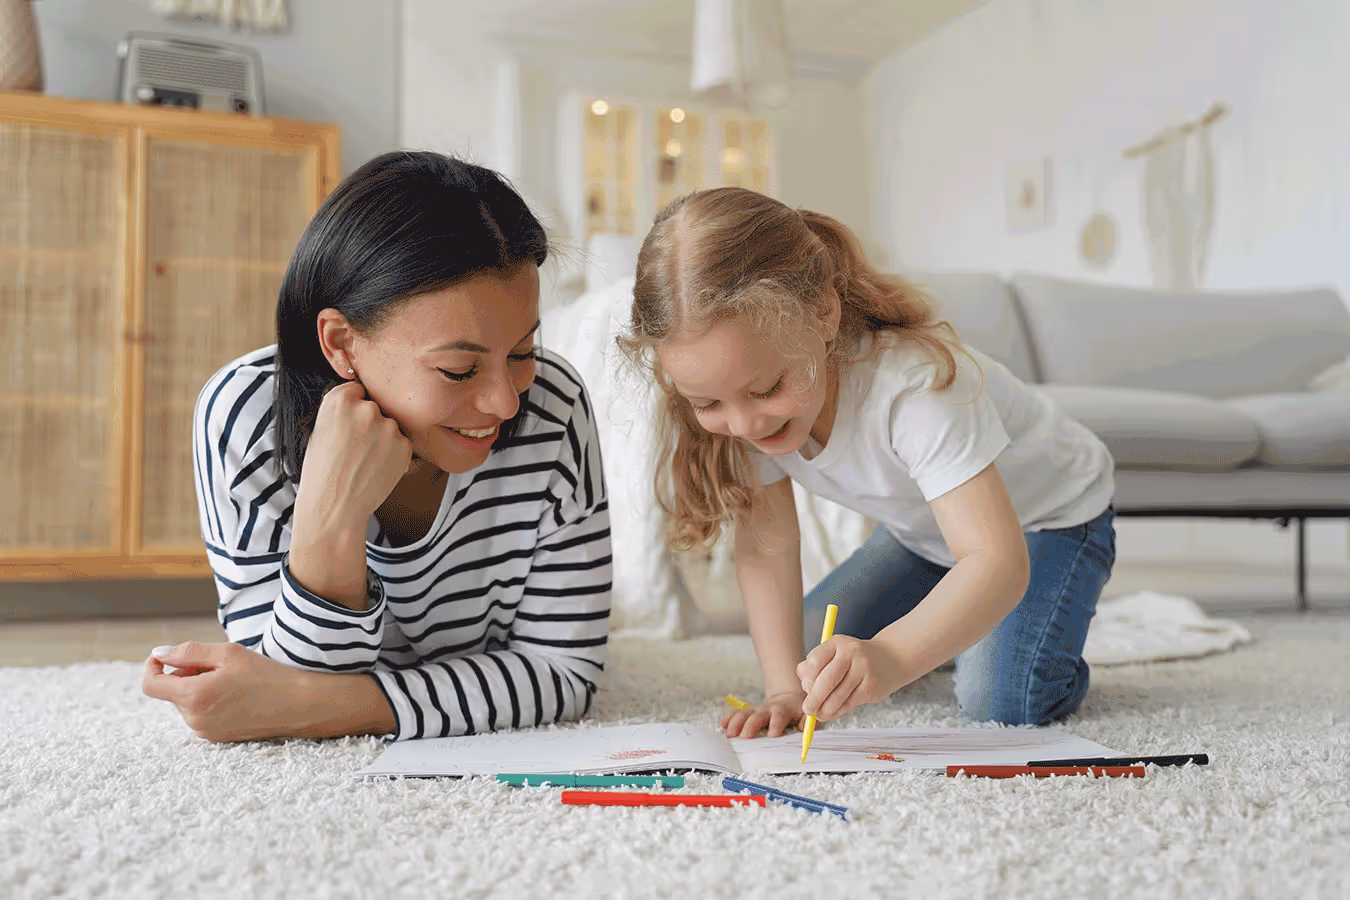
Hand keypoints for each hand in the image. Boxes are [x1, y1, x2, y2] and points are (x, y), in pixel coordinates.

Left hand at [142, 641, 311, 742]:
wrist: (297, 705)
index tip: (166, 655)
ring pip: (186, 702)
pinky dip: (209, 701)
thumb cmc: (266, 675)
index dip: (153, 666)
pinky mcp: (217, 738)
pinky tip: (236, 695)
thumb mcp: (228, 654)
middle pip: (171, 691)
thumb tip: (159, 653)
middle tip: (218, 665)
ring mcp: (205, 731)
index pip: (151, 684)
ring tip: (231, 681)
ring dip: (198, 688)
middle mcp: (194, 719)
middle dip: (185, 674)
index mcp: (193, 696)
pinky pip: (201, 714)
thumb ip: (188, 652)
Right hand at [298, 381, 412, 527]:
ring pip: (389, 426)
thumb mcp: (318, 431)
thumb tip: (359, 399)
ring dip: (382, 438)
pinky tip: (376, 468)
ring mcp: (388, 428)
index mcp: (339, 401)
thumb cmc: (322, 473)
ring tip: (364, 461)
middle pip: (374, 408)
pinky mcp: (404, 446)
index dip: (353, 408)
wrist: (334, 507)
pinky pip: (401, 443)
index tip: (349, 423)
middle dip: (369, 423)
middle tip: (356, 448)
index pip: (356, 390)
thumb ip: (340, 411)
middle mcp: (366, 409)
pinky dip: (393, 454)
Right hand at [719, 691, 805, 738]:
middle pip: (757, 716)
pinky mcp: (748, 711)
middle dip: (750, 726)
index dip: (775, 725)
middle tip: (744, 738)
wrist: (789, 699)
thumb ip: (808, 723)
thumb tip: (805, 729)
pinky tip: (722, 725)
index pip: (779, 717)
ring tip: (729, 734)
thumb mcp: (807, 715)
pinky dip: (729, 718)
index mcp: (783, 711)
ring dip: (736, 723)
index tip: (772, 736)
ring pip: (744, 713)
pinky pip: (736, 713)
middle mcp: (768, 709)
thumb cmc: (799, 711)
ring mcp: (756, 710)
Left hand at [797, 635, 908, 721]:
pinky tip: (833, 712)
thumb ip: (816, 666)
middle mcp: (851, 653)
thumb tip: (805, 687)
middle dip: (814, 699)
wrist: (890, 658)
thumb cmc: (853, 659)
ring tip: (820, 714)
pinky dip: (838, 711)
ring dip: (826, 709)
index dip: (807, 679)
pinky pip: (849, 703)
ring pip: (838, 696)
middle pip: (826, 681)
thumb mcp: (834, 654)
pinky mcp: (872, 687)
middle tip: (808, 710)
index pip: (814, 661)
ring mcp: (864, 670)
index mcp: (837, 642)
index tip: (806, 688)